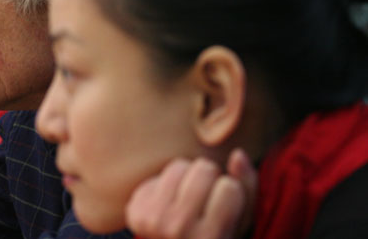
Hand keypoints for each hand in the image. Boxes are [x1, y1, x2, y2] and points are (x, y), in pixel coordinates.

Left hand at [125, 149, 256, 238]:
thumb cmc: (214, 236)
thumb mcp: (240, 222)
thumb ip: (247, 188)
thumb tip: (238, 153)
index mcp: (210, 238)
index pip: (229, 186)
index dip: (230, 191)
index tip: (224, 208)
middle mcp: (179, 230)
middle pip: (204, 168)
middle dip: (209, 178)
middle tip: (205, 200)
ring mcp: (153, 220)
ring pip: (179, 166)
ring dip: (187, 177)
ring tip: (188, 200)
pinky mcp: (136, 211)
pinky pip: (158, 174)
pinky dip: (167, 185)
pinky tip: (169, 205)